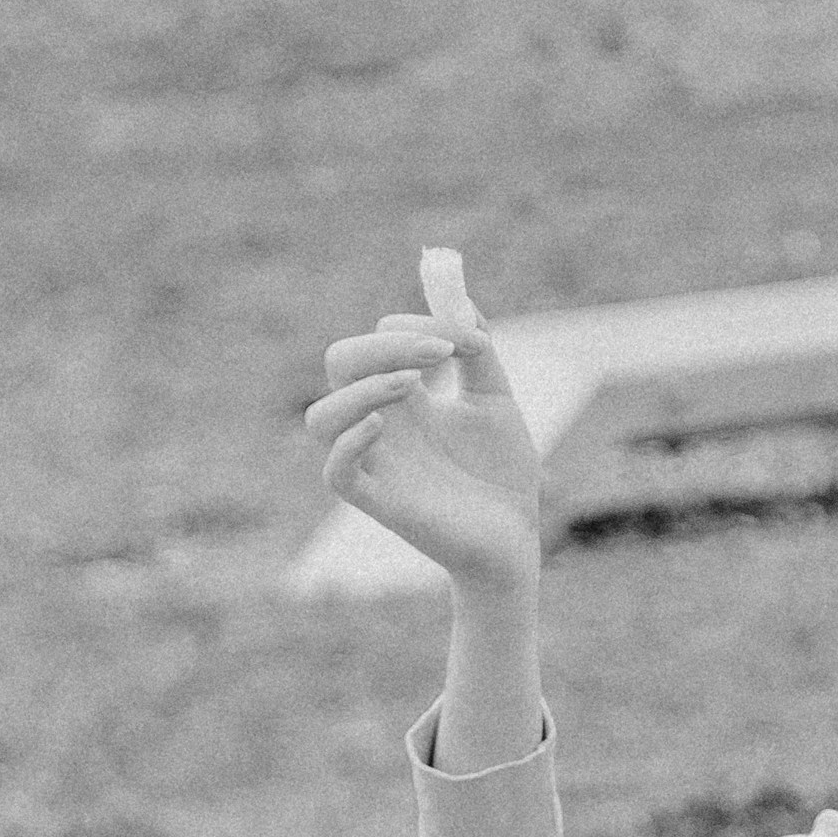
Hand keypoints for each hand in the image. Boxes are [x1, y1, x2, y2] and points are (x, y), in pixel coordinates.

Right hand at [304, 254, 540, 589]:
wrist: (517, 538)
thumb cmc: (502, 473)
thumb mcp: (495, 396)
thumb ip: (477, 347)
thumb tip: (458, 298)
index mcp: (403, 397)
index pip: (375, 339)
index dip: (411, 326)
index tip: (460, 342)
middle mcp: (381, 425)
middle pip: (340, 362)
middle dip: (384, 344)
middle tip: (438, 353)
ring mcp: (377, 464)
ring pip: (320, 417)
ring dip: (361, 388)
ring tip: (412, 385)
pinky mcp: (382, 503)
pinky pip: (336, 472)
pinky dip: (349, 442)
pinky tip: (383, 425)